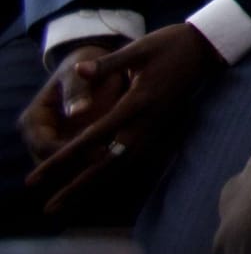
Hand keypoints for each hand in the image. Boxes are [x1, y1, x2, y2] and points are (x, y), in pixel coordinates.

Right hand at [19, 43, 124, 163]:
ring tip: (123, 159)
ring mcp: (58, 144)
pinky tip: (127, 155)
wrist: (95, 61)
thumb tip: (77, 111)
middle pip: (58, 163)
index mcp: (34, 120)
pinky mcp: (77, 145)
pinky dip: (103, 158)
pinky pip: (87, 158)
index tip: (97, 150)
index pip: (44, 146)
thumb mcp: (78, 73)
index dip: (69, 150)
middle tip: (115, 160)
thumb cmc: (83, 63)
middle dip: (84, 164)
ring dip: (94, 165)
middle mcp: (41, 137)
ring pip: (73, 165)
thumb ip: (77, 91)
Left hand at [26, 25, 222, 212]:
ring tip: (68, 201)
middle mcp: (146, 122)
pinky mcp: (159, 128)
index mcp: (138, 102)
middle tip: (50, 208)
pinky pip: (133, 157)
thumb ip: (107, 64)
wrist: (206, 49)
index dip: (64, 158)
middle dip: (77, 186)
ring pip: (121, 164)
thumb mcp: (138, 49)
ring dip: (93, 184)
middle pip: (107, 163)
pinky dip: (113, 171)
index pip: (94, 137)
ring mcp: (155, 127)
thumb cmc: (171, 44)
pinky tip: (99, 179)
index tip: (40, 177)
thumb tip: (79, 71)